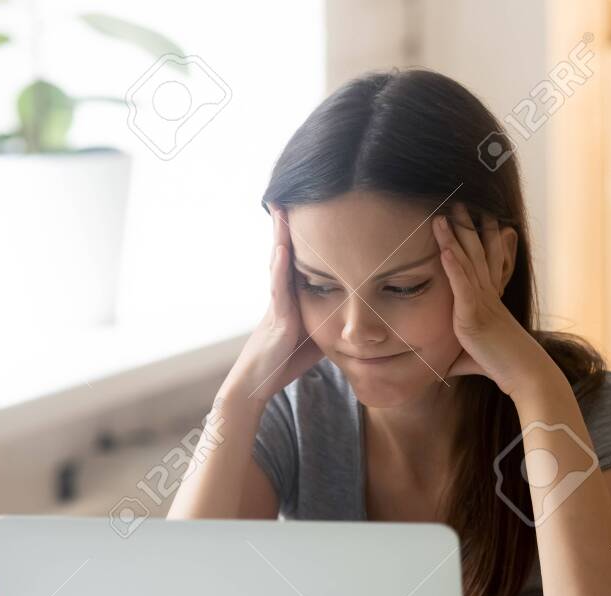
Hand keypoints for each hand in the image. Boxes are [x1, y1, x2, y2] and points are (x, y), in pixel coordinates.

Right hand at [223, 205, 323, 404]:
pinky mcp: (276, 318)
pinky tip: (282, 248)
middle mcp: (281, 295)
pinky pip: (278, 289)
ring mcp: (277, 304)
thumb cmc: (284, 360)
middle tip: (285, 196)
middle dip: (285, 226)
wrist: (257, 383)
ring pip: (278, 264)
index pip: (297, 260)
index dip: (299, 237)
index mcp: (291, 297)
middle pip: (284, 253)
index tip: (303, 210)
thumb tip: (352, 310)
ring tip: (281, 209)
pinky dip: (279, 267)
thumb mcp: (316, 334)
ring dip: (279, 236)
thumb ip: (328, 317)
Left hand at [433, 202, 549, 397]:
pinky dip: (453, 266)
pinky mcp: (474, 316)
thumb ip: (458, 358)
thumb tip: (443, 368)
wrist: (526, 375)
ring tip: (444, 215)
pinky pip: (463, 286)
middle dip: (467, 228)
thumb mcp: (474, 359)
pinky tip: (445, 249)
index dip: (481, 239)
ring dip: (455, 238)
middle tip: (459, 203)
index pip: (485, 263)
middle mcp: (488, 296)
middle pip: (477, 254)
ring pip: (468, 263)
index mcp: (490, 301)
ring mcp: (482, 303)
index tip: (476, 218)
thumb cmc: (503, 367)